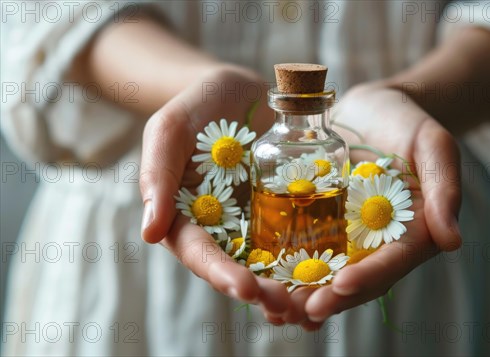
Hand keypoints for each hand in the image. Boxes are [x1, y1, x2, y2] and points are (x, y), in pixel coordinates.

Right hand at [139, 65, 291, 316]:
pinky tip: (334, 275)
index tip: (246, 289)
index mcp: (186, 216)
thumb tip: (149, 233)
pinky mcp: (283, 210)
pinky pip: (297, 237)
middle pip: (238, 268)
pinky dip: (312, 259)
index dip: (220, 273)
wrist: (240, 90)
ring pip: (269, 263)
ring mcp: (254, 221)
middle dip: (262, 292)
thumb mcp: (170, 129)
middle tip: (288, 307)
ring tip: (315, 305)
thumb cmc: (198, 106)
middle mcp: (220, 227)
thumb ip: (157, 174)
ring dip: (290, 287)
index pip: (199, 252)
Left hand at [280, 81, 462, 326]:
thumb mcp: (433, 146)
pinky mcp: (324, 225)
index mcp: (414, 232)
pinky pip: (307, 252)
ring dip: (305, 295)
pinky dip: (289, 273)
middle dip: (331, 298)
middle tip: (301, 311)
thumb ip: (445, 188)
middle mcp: (381, 243)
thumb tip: (452, 242)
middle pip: (358, 279)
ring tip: (277, 311)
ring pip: (329, 275)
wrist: (372, 110)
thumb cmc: (408, 123)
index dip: (369, 276)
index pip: (394, 261)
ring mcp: (350, 237)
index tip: (341, 286)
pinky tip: (265, 285)